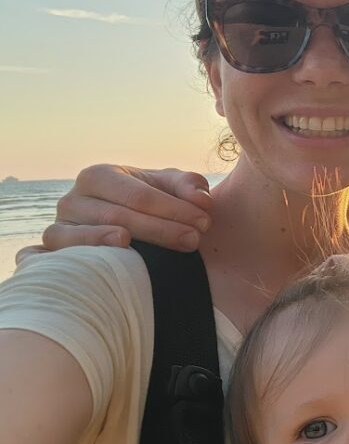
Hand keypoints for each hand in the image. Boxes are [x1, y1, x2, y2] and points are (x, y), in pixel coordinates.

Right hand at [43, 165, 212, 251]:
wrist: (124, 223)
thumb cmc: (150, 203)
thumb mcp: (171, 188)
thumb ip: (189, 186)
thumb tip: (202, 199)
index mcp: (99, 177)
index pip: (138, 195)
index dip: (173, 209)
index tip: (205, 223)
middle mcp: (72, 200)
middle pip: (116, 216)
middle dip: (159, 229)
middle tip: (194, 240)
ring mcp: (58, 228)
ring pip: (81, 238)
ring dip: (109, 244)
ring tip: (130, 245)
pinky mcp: (50, 255)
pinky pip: (49, 259)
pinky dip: (59, 262)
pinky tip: (84, 266)